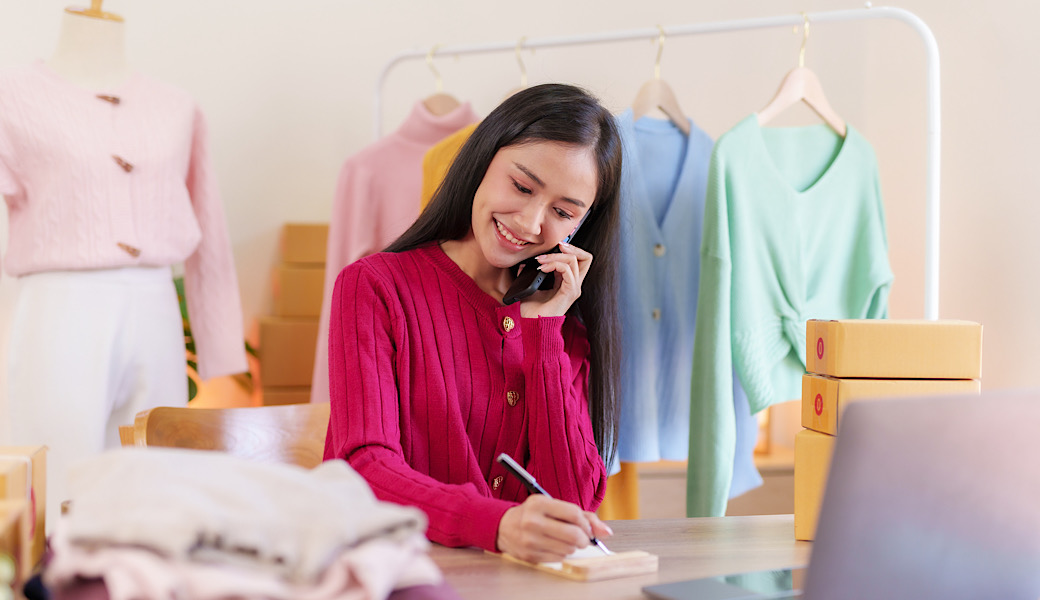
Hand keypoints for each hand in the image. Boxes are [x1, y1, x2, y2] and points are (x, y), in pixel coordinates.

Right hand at [495, 494, 612, 562]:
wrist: (503, 526)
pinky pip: (558, 558)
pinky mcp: (529, 555)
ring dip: (573, 546)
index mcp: (539, 503)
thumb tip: (607, 532)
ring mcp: (530, 540)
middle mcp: (533, 521)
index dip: (585, 523)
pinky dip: (563, 554)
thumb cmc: (534, 514)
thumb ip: (583, 515)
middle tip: (582, 538)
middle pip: (573, 535)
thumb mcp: (553, 506)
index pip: (574, 513)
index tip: (586, 527)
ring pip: (568, 549)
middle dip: (584, 538)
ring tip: (566, 540)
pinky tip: (556, 546)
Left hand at [518, 243, 592, 318]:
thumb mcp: (532, 287)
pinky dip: (555, 264)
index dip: (568, 249)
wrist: (532, 325)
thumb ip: (532, 274)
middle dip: (571, 247)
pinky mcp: (570, 292)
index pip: (578, 259)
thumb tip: (525, 263)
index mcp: (567, 282)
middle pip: (586, 258)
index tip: (552, 247)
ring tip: (541, 261)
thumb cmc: (532, 310)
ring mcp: (574, 288)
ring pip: (575, 260)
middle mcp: (574, 284)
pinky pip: (568, 270)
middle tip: (555, 246)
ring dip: (555, 256)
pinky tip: (543, 268)